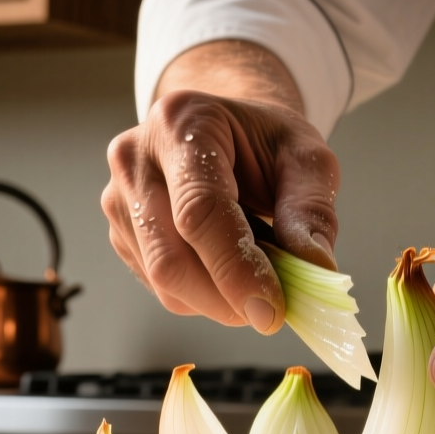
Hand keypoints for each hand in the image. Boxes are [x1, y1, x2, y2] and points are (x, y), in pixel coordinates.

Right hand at [102, 88, 339, 332]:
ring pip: (164, 283)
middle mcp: (135, 159)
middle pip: (170, 258)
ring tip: (256, 267)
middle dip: (227, 299)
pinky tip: (226, 263)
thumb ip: (311, 209)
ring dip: (220, 299)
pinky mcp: (121, 234)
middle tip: (276, 310)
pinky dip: (205, 294)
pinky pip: (162, 288)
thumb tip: (315, 269)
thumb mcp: (306, 158)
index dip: (235, 267)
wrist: (228, 133)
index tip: (272, 311)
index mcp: (182, 123)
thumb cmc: (266, 142)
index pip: (199, 210)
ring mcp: (119, 200)